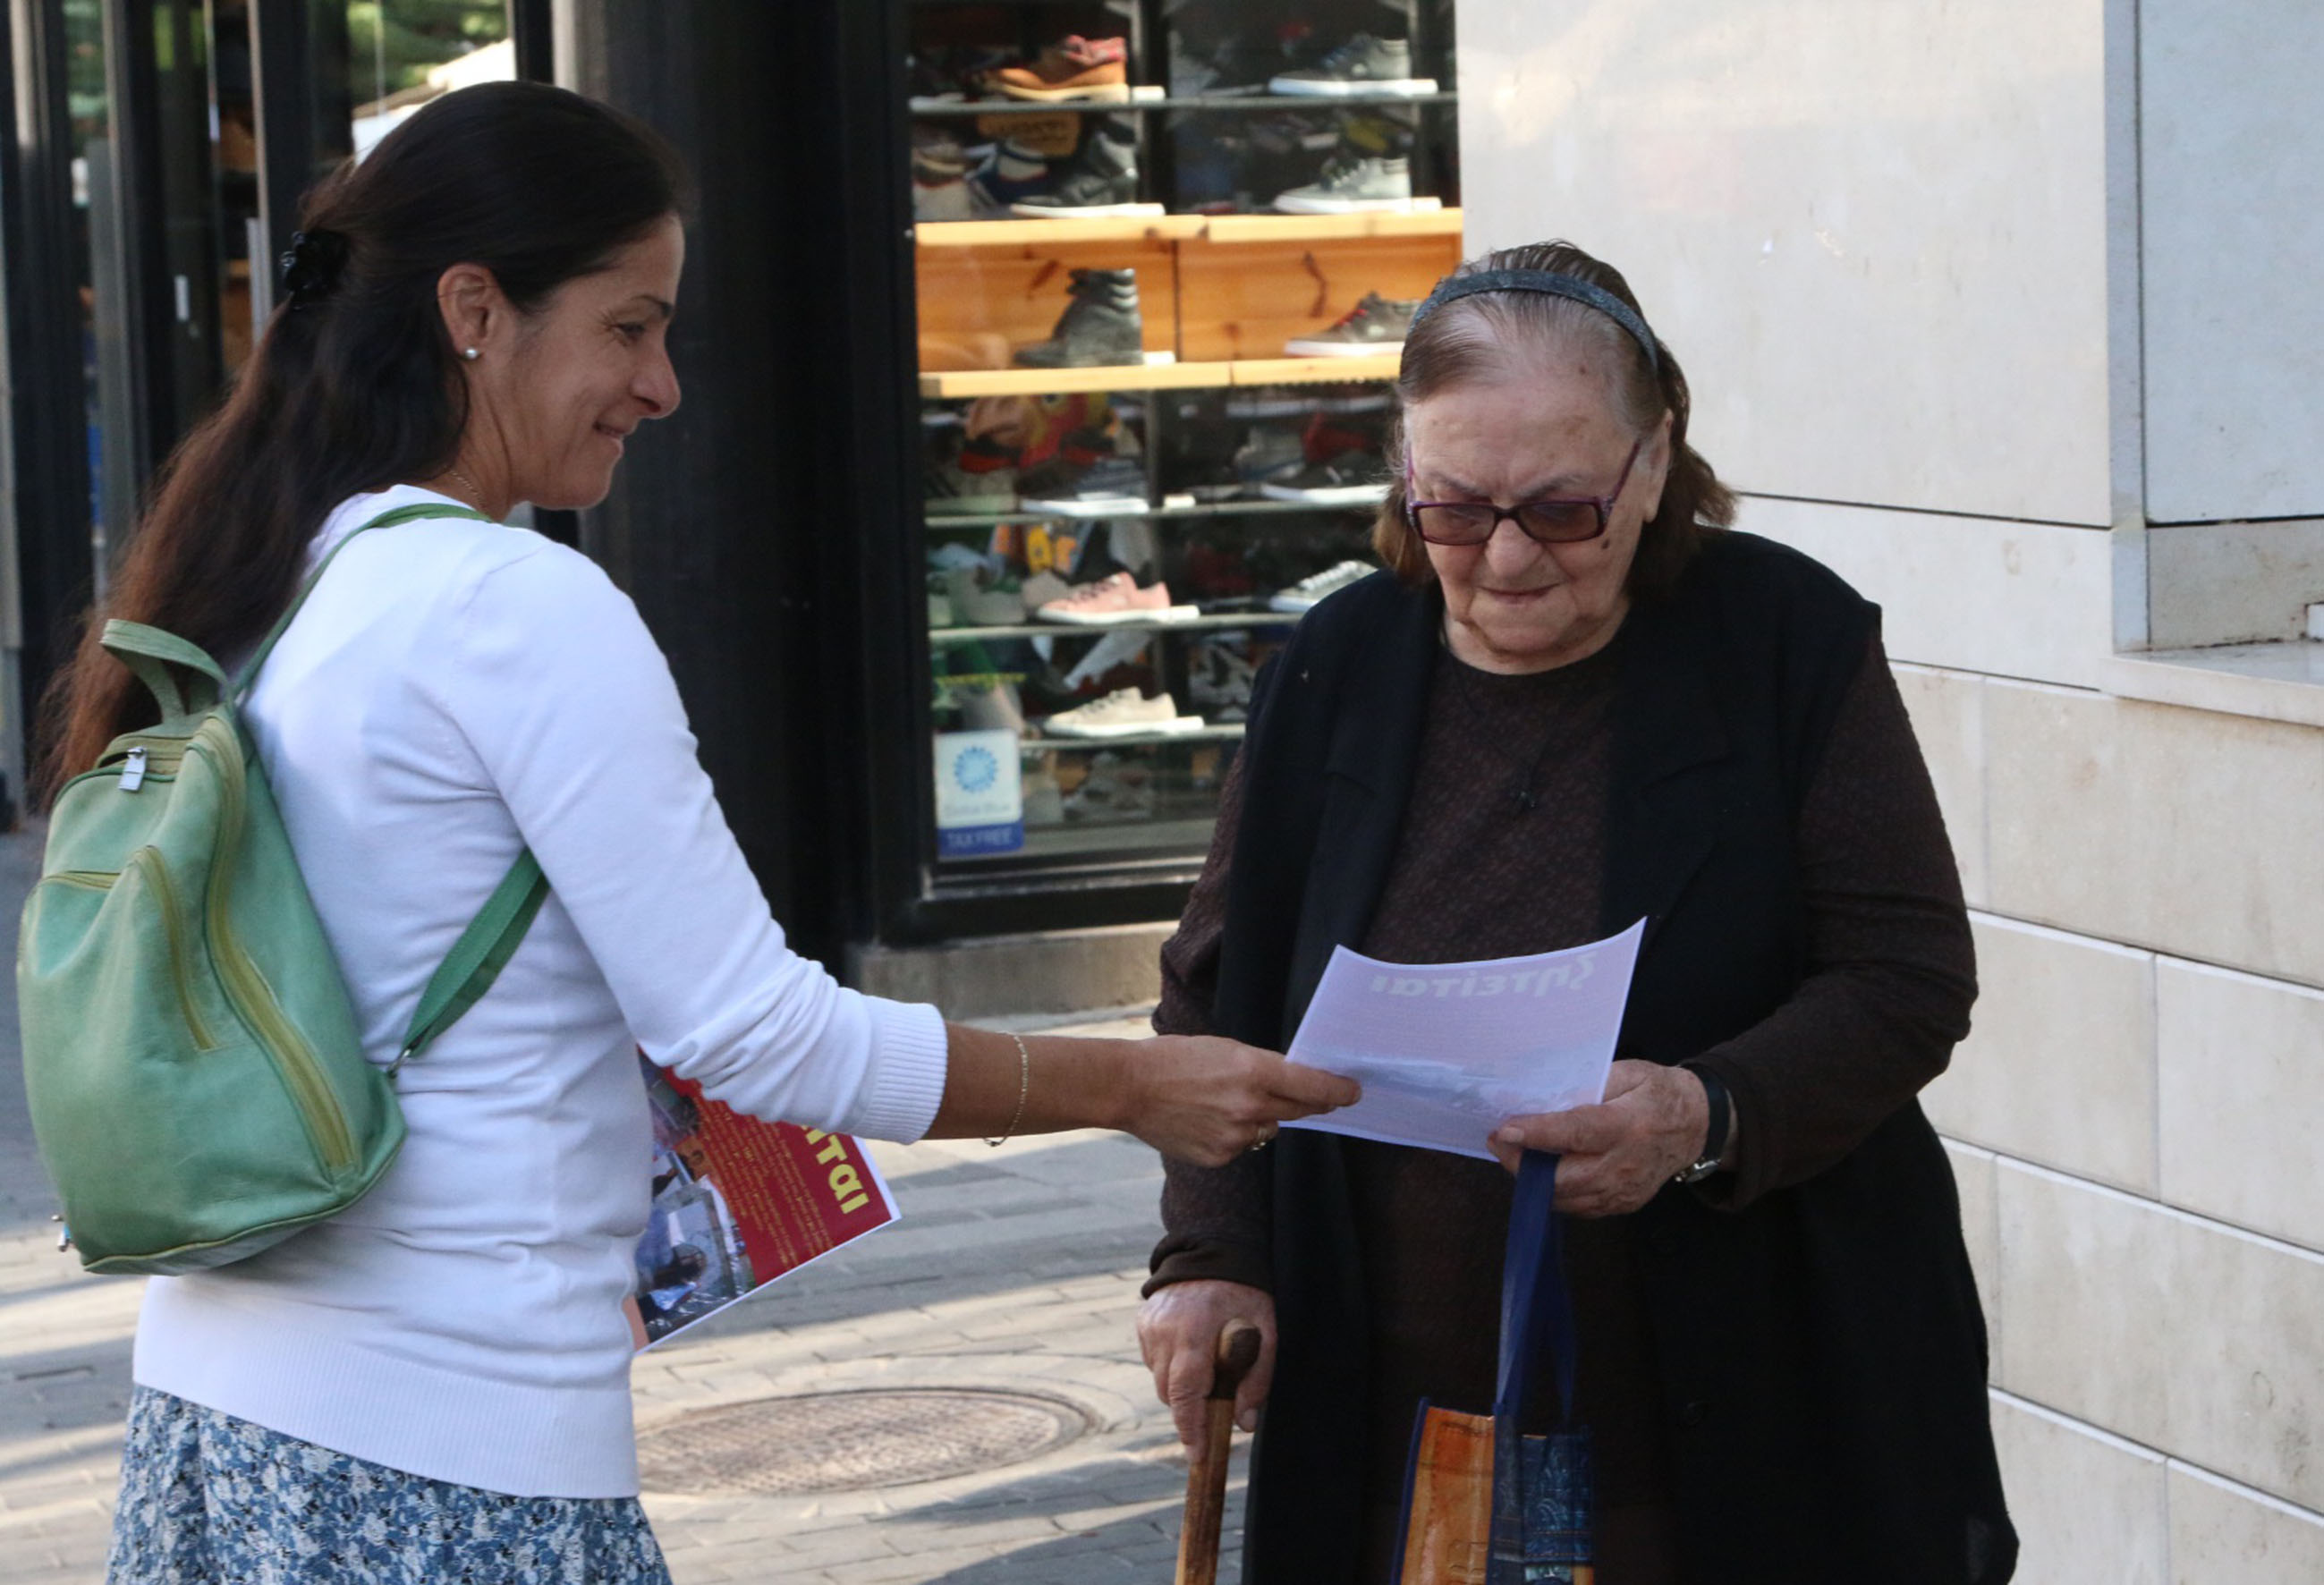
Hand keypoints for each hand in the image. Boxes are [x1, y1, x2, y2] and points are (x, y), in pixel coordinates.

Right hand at [1123, 1037, 1358, 1166]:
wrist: (1129, 1088)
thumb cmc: (1175, 1059)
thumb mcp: (1225, 1048)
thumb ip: (1262, 1068)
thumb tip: (1292, 1083)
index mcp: (1254, 1071)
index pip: (1313, 1085)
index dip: (1338, 1090)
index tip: (1354, 1092)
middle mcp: (1250, 1106)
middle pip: (1299, 1109)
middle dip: (1310, 1103)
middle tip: (1322, 1099)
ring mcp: (1236, 1136)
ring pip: (1269, 1129)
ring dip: (1262, 1117)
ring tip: (1226, 1101)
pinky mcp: (1220, 1157)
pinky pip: (1243, 1146)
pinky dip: (1235, 1134)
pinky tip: (1208, 1119)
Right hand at [1136, 1280, 1277, 1445]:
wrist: (1215, 1250)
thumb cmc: (1246, 1293)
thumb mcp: (1266, 1332)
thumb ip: (1256, 1379)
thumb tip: (1244, 1425)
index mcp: (1195, 1331)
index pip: (1185, 1391)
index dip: (1190, 1427)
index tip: (1197, 1455)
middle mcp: (1164, 1330)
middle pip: (1168, 1392)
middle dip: (1189, 1410)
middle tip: (1214, 1409)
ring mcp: (1149, 1326)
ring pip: (1159, 1379)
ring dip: (1180, 1387)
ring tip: (1207, 1368)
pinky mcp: (1143, 1322)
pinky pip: (1153, 1359)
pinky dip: (1171, 1366)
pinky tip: (1192, 1350)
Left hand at [1489, 1060, 1707, 1216]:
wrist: (1698, 1125)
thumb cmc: (1657, 1092)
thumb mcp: (1628, 1072)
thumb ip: (1589, 1083)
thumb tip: (1544, 1094)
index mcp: (1629, 1125)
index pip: (1577, 1133)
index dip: (1538, 1133)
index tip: (1506, 1130)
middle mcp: (1626, 1164)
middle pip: (1565, 1178)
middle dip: (1523, 1164)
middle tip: (1499, 1142)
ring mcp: (1626, 1191)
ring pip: (1567, 1198)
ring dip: (1534, 1180)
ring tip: (1515, 1154)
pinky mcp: (1624, 1205)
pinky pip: (1579, 1206)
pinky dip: (1556, 1192)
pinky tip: (1544, 1171)